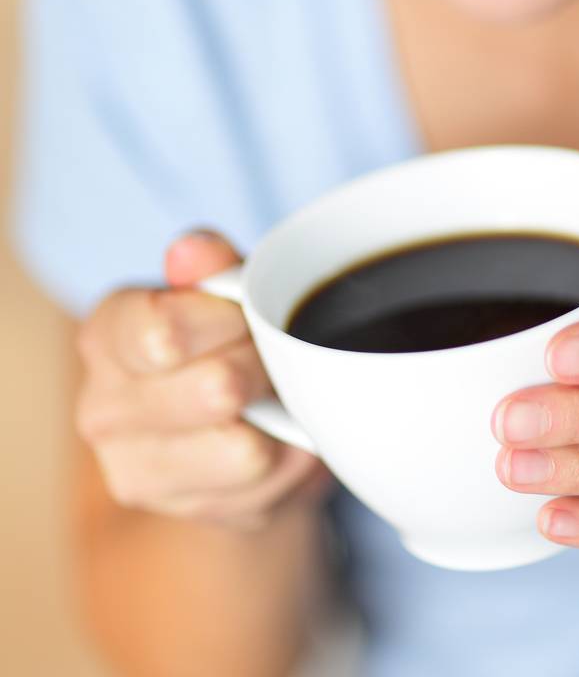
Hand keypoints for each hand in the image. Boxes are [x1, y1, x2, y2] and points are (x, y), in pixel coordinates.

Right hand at [74, 230, 334, 531]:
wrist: (234, 417)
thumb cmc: (227, 335)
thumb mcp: (225, 286)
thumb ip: (212, 264)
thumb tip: (192, 251)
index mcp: (106, 335)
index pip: (163, 333)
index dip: (230, 320)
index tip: (245, 315)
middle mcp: (101, 410)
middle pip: (216, 389)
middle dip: (262, 366)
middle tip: (268, 358)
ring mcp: (137, 472)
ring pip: (246, 449)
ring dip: (278, 416)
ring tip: (272, 398)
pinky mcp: (187, 512)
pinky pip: (272, 482)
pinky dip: (291, 456)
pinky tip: (274, 436)